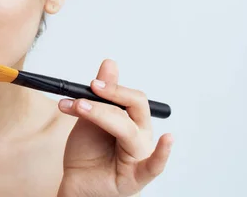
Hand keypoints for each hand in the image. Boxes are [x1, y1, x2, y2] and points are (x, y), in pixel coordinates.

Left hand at [56, 59, 172, 196]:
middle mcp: (140, 136)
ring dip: (101, 114)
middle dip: (111, 95)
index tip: (92, 83)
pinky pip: (154, 165)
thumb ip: (101, 94)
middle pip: (135, 108)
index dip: (113, 87)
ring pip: (128, 129)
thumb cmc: (89, 152)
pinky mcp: (137, 177)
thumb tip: (110, 63)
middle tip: (89, 89)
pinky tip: (168, 140)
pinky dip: (162, 153)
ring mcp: (141, 155)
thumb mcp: (89, 117)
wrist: (78, 183)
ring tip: (78, 107)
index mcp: (132, 121)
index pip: (131, 98)